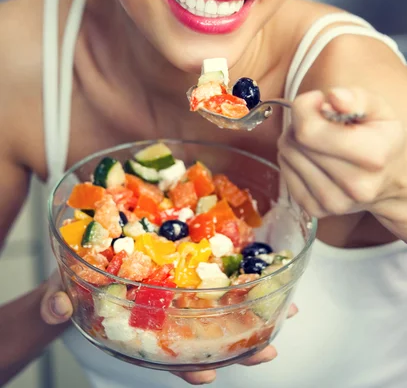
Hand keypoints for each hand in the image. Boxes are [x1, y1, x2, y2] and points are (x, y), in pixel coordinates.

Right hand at [40, 270, 295, 384]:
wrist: (74, 263)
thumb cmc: (67, 288)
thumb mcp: (57, 297)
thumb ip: (55, 305)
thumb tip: (56, 306)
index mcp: (134, 331)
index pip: (162, 356)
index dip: (186, 368)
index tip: (207, 377)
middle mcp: (159, 317)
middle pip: (201, 338)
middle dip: (236, 347)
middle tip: (269, 351)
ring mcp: (171, 295)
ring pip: (212, 310)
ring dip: (247, 312)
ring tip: (281, 312)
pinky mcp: (178, 269)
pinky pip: (207, 275)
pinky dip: (233, 275)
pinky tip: (255, 270)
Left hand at [277, 87, 405, 222]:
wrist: (392, 181)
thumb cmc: (382, 139)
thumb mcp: (379, 110)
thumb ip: (357, 98)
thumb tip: (333, 97)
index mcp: (372, 156)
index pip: (309, 131)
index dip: (305, 107)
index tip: (317, 101)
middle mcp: (354, 185)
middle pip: (295, 142)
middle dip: (300, 123)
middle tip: (319, 121)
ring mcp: (334, 202)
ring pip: (287, 156)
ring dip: (294, 141)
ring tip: (317, 139)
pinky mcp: (316, 210)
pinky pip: (285, 174)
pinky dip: (292, 160)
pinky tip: (311, 156)